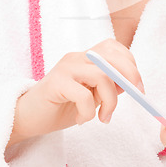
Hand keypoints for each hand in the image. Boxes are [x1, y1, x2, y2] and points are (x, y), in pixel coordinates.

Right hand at [11, 38, 144, 142]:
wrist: (27, 117)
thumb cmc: (62, 106)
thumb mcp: (92, 95)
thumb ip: (108, 86)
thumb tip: (130, 83)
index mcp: (86, 56)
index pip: (113, 47)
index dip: (130, 64)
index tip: (138, 87)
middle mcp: (77, 57)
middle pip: (112, 57)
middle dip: (129, 77)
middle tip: (134, 97)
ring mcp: (66, 68)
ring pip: (102, 76)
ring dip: (110, 101)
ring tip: (103, 117)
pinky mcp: (56, 83)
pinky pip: (84, 95)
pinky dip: (89, 111)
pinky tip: (81, 119)